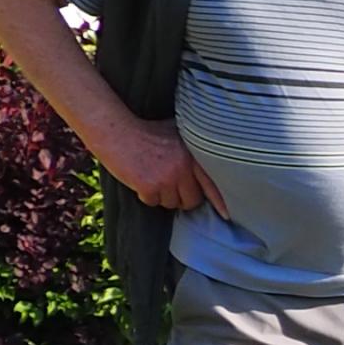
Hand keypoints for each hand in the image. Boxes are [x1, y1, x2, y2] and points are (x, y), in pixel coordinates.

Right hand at [101, 118, 224, 214]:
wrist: (115, 130)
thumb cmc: (145, 131)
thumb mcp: (176, 133)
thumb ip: (192, 149)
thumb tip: (210, 168)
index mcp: (193, 154)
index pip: (212, 183)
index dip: (220, 201)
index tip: (227, 214)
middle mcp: (184, 167)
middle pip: (192, 200)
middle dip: (182, 197)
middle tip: (169, 184)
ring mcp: (167, 178)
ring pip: (172, 203)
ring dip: (163, 196)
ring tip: (153, 176)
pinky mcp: (149, 186)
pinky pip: (153, 202)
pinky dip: (147, 195)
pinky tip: (141, 178)